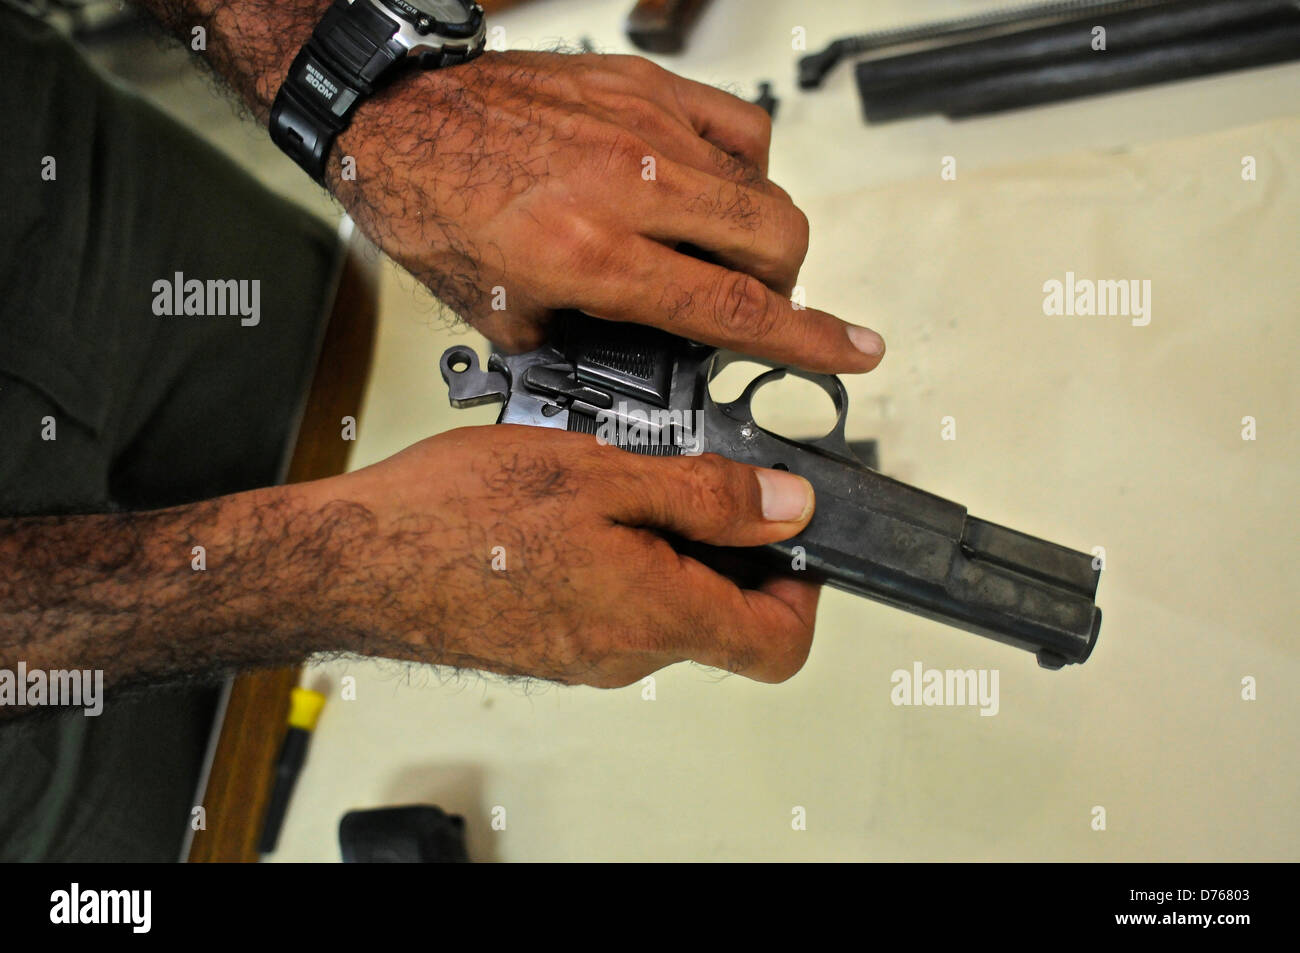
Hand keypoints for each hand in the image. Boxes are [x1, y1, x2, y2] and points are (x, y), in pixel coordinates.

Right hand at [305, 425, 821, 686]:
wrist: (354, 560)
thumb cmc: (454, 517)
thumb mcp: (601, 472)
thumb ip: (707, 495)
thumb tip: (787, 509)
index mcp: (655, 614)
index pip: (780, 643)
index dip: (806, 589)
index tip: (794, 535)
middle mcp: (626, 653)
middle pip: (722, 617)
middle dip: (724, 544)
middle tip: (686, 473)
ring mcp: (585, 656)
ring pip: (663, 603)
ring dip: (661, 541)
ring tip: (611, 479)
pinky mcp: (549, 645)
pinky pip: (611, 604)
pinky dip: (615, 554)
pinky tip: (570, 506)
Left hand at [333, 51, 884, 372]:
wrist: (400, 117)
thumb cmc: (435, 207)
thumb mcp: (501, 313)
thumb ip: (586, 340)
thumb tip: (642, 353)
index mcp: (591, 254)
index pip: (731, 307)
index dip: (807, 341)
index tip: (854, 353)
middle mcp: (630, 187)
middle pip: (773, 241)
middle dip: (782, 288)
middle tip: (748, 303)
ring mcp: (645, 126)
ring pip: (763, 185)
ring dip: (759, 235)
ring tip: (715, 248)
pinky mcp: (645, 87)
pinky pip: (739, 127)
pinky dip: (743, 167)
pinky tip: (709, 187)